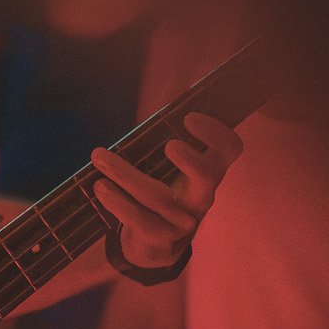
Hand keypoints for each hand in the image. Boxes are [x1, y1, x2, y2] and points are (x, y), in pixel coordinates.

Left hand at [91, 111, 241, 271]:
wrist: (153, 247)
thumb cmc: (161, 194)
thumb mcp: (165, 163)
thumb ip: (163, 126)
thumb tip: (167, 80)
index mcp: (209, 172)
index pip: (229, 149)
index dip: (217, 132)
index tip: (189, 118)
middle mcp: (202, 196)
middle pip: (208, 177)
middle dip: (192, 161)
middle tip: (170, 145)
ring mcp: (182, 221)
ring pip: (157, 196)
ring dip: (125, 174)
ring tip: (99, 156)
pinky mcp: (158, 238)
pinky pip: (139, 219)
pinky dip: (118, 202)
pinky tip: (100, 186)